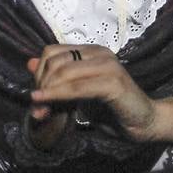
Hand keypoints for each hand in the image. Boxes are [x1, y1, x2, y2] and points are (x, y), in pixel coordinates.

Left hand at [29, 45, 159, 142]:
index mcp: (91, 51)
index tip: (36, 96)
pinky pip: (78, 87)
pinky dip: (58, 96)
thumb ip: (57, 80)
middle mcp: (100, 53)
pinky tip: (46, 103)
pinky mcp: (113, 83)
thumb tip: (29, 63)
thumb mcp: (77, 94)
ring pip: (64, 72)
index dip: (38, 73)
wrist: (143, 122)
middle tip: (37, 107)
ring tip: (40, 110)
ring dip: (47, 93)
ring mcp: (108, 65)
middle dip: (41, 85)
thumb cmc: (111, 108)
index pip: (51, 51)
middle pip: (54, 61)